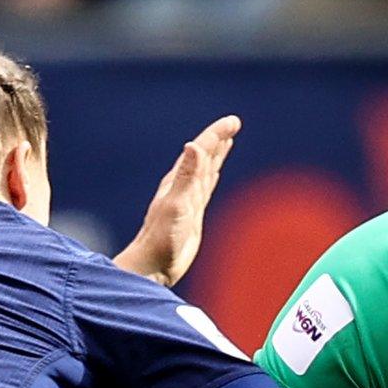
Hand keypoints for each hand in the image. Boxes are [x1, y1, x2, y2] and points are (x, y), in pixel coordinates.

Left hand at [112, 115, 239, 286]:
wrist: (153, 265)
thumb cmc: (162, 239)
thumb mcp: (176, 206)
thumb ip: (185, 177)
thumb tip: (194, 146)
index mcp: (179, 180)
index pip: (202, 150)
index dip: (217, 135)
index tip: (233, 122)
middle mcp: (182, 185)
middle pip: (204, 155)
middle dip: (219, 139)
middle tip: (233, 124)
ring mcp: (187, 198)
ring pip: (205, 169)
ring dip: (216, 155)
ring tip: (226, 141)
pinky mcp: (192, 212)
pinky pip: (205, 187)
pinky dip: (212, 175)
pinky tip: (214, 172)